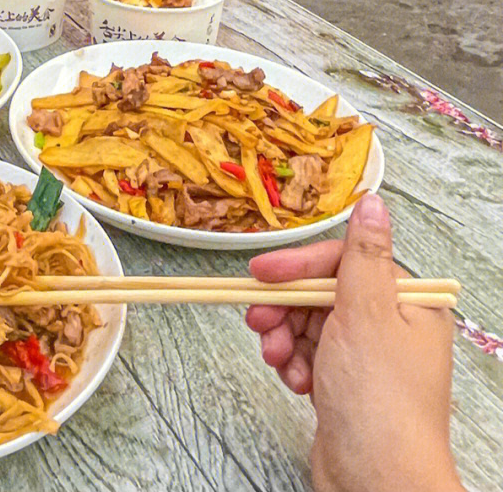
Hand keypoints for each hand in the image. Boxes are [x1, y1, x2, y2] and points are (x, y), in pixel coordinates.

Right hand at [247, 195, 461, 491]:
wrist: (378, 483)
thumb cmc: (380, 404)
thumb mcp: (366, 314)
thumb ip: (362, 255)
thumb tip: (372, 203)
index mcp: (406, 304)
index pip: (343, 262)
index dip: (298, 266)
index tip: (261, 274)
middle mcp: (390, 329)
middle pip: (320, 294)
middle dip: (285, 308)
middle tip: (259, 322)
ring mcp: (367, 361)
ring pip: (308, 326)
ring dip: (285, 339)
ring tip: (277, 359)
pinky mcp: (346, 388)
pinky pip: (307, 358)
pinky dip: (294, 365)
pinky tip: (295, 382)